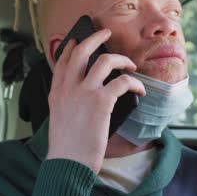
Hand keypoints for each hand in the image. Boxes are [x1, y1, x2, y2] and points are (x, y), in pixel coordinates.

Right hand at [46, 29, 145, 173]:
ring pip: (105, 61)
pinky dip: (134, 83)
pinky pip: (123, 82)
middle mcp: (68, 87)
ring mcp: (84, 92)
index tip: (77, 39)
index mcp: (57, 92)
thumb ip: (67, 101)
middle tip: (106, 33)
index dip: (71, 46)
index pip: (62, 61)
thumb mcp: (59, 118)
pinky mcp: (101, 101)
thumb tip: (84, 94)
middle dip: (96, 37)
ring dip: (122, 59)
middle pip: (81, 51)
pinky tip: (139, 90)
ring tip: (131, 65)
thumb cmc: (67, 146)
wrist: (68, 163)